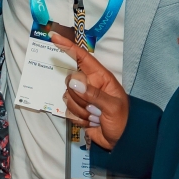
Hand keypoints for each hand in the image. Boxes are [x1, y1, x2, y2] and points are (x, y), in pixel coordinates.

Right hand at [50, 33, 128, 149]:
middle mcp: (89, 84)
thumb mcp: (112, 106)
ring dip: (81, 111)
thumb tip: (73, 82)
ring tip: (96, 116)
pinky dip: (79, 120)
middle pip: (70, 81)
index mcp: (100, 77)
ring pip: (67, 98)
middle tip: (94, 107)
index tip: (54, 37)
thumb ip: (93, 94)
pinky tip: (91, 123)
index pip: (82, 58)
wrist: (122, 141)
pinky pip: (68, 111)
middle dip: (80, 97)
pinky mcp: (77, 111)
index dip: (68, 47)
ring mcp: (82, 98)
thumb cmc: (123, 119)